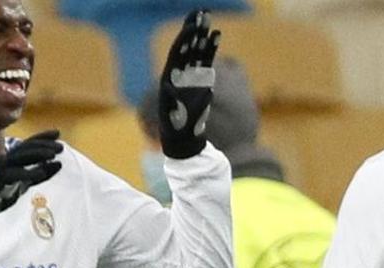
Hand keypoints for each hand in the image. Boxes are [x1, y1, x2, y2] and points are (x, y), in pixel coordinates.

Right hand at [0, 130, 63, 223]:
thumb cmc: (3, 192)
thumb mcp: (25, 181)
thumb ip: (41, 173)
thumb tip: (59, 163)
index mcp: (12, 158)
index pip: (28, 143)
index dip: (42, 137)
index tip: (57, 133)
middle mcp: (5, 159)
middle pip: (25, 148)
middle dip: (43, 145)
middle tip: (60, 147)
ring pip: (19, 157)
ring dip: (36, 154)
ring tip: (52, 155)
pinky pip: (13, 174)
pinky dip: (27, 172)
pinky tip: (41, 172)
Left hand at [158, 9, 220, 158]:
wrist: (183, 138)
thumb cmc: (176, 129)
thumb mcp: (172, 115)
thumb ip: (172, 100)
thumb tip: (167, 87)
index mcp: (169, 78)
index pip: (177, 53)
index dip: (184, 39)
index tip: (191, 26)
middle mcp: (179, 74)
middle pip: (186, 47)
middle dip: (193, 30)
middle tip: (200, 12)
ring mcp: (191, 76)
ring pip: (197, 51)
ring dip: (202, 35)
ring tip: (207, 17)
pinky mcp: (201, 80)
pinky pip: (206, 60)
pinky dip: (211, 48)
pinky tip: (216, 34)